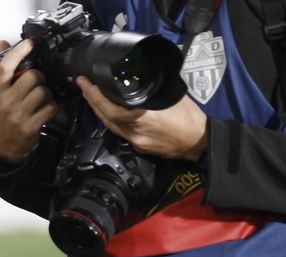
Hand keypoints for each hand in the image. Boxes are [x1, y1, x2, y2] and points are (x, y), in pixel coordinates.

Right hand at [0, 39, 58, 164]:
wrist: (3, 145)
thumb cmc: (1, 114)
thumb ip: (2, 69)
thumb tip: (3, 43)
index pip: (5, 66)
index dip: (19, 51)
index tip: (29, 43)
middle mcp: (6, 102)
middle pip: (32, 76)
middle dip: (39, 77)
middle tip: (37, 83)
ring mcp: (18, 115)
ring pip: (43, 91)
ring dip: (46, 93)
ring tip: (40, 98)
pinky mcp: (30, 126)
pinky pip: (50, 107)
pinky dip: (51, 106)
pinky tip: (44, 109)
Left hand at [77, 76, 209, 160]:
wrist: (200, 142)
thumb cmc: (190, 118)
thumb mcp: (170, 96)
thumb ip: (152, 91)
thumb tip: (138, 80)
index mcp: (141, 118)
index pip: (109, 107)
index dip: (93, 95)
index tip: (84, 82)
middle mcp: (134, 133)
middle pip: (105, 118)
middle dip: (92, 101)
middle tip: (84, 86)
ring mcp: (136, 142)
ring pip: (110, 126)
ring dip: (100, 111)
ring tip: (93, 96)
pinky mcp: (140, 147)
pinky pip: (120, 132)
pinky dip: (113, 121)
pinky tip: (111, 112)